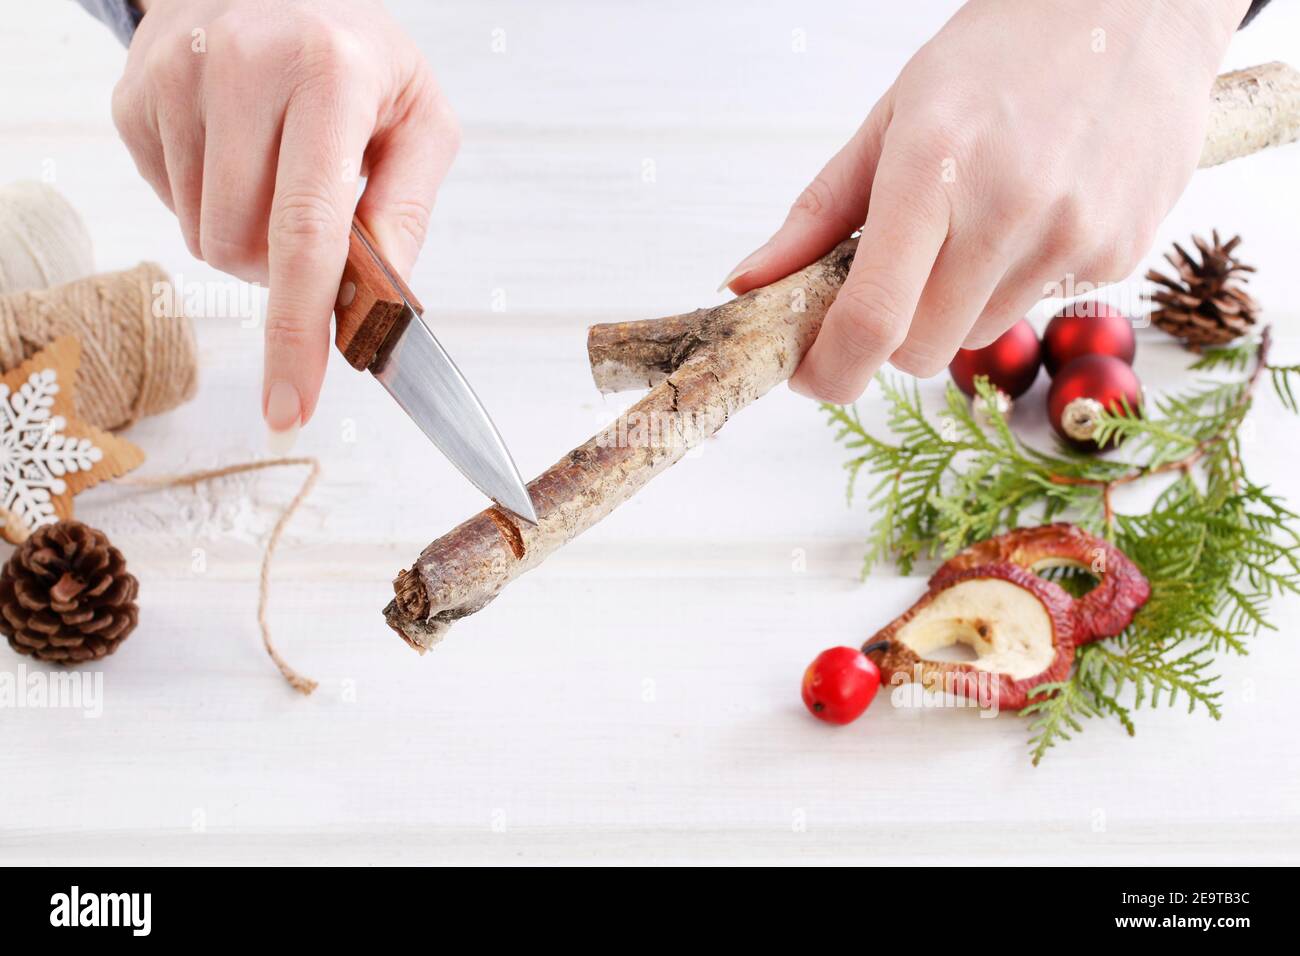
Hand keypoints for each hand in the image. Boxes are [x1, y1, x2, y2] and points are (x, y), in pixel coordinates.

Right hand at [112, 0, 459, 434]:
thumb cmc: (356, 53)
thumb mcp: (418, 117)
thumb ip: (408, 209)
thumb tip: (384, 304)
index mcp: (328, 77)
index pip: (308, 234)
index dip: (299, 333)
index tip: (292, 405)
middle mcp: (241, 69)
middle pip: (242, 251)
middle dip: (282, 271)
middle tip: (313, 221)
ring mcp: (173, 79)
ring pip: (200, 237)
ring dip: (246, 238)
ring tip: (275, 173)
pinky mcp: (133, 97)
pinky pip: (167, 204)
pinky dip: (207, 202)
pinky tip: (234, 150)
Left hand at [722, 0, 1249, 402]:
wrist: (1136, 4)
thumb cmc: (1003, 53)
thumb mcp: (893, 117)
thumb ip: (818, 213)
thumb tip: (749, 283)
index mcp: (932, 168)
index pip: (873, 318)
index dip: (831, 370)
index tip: (810, 376)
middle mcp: (1008, 209)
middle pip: (921, 350)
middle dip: (891, 336)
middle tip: (894, 282)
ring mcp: (1074, 235)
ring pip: (980, 334)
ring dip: (958, 306)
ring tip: (979, 221)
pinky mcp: (1122, 252)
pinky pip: (1042, 306)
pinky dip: (1020, 280)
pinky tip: (1038, 210)